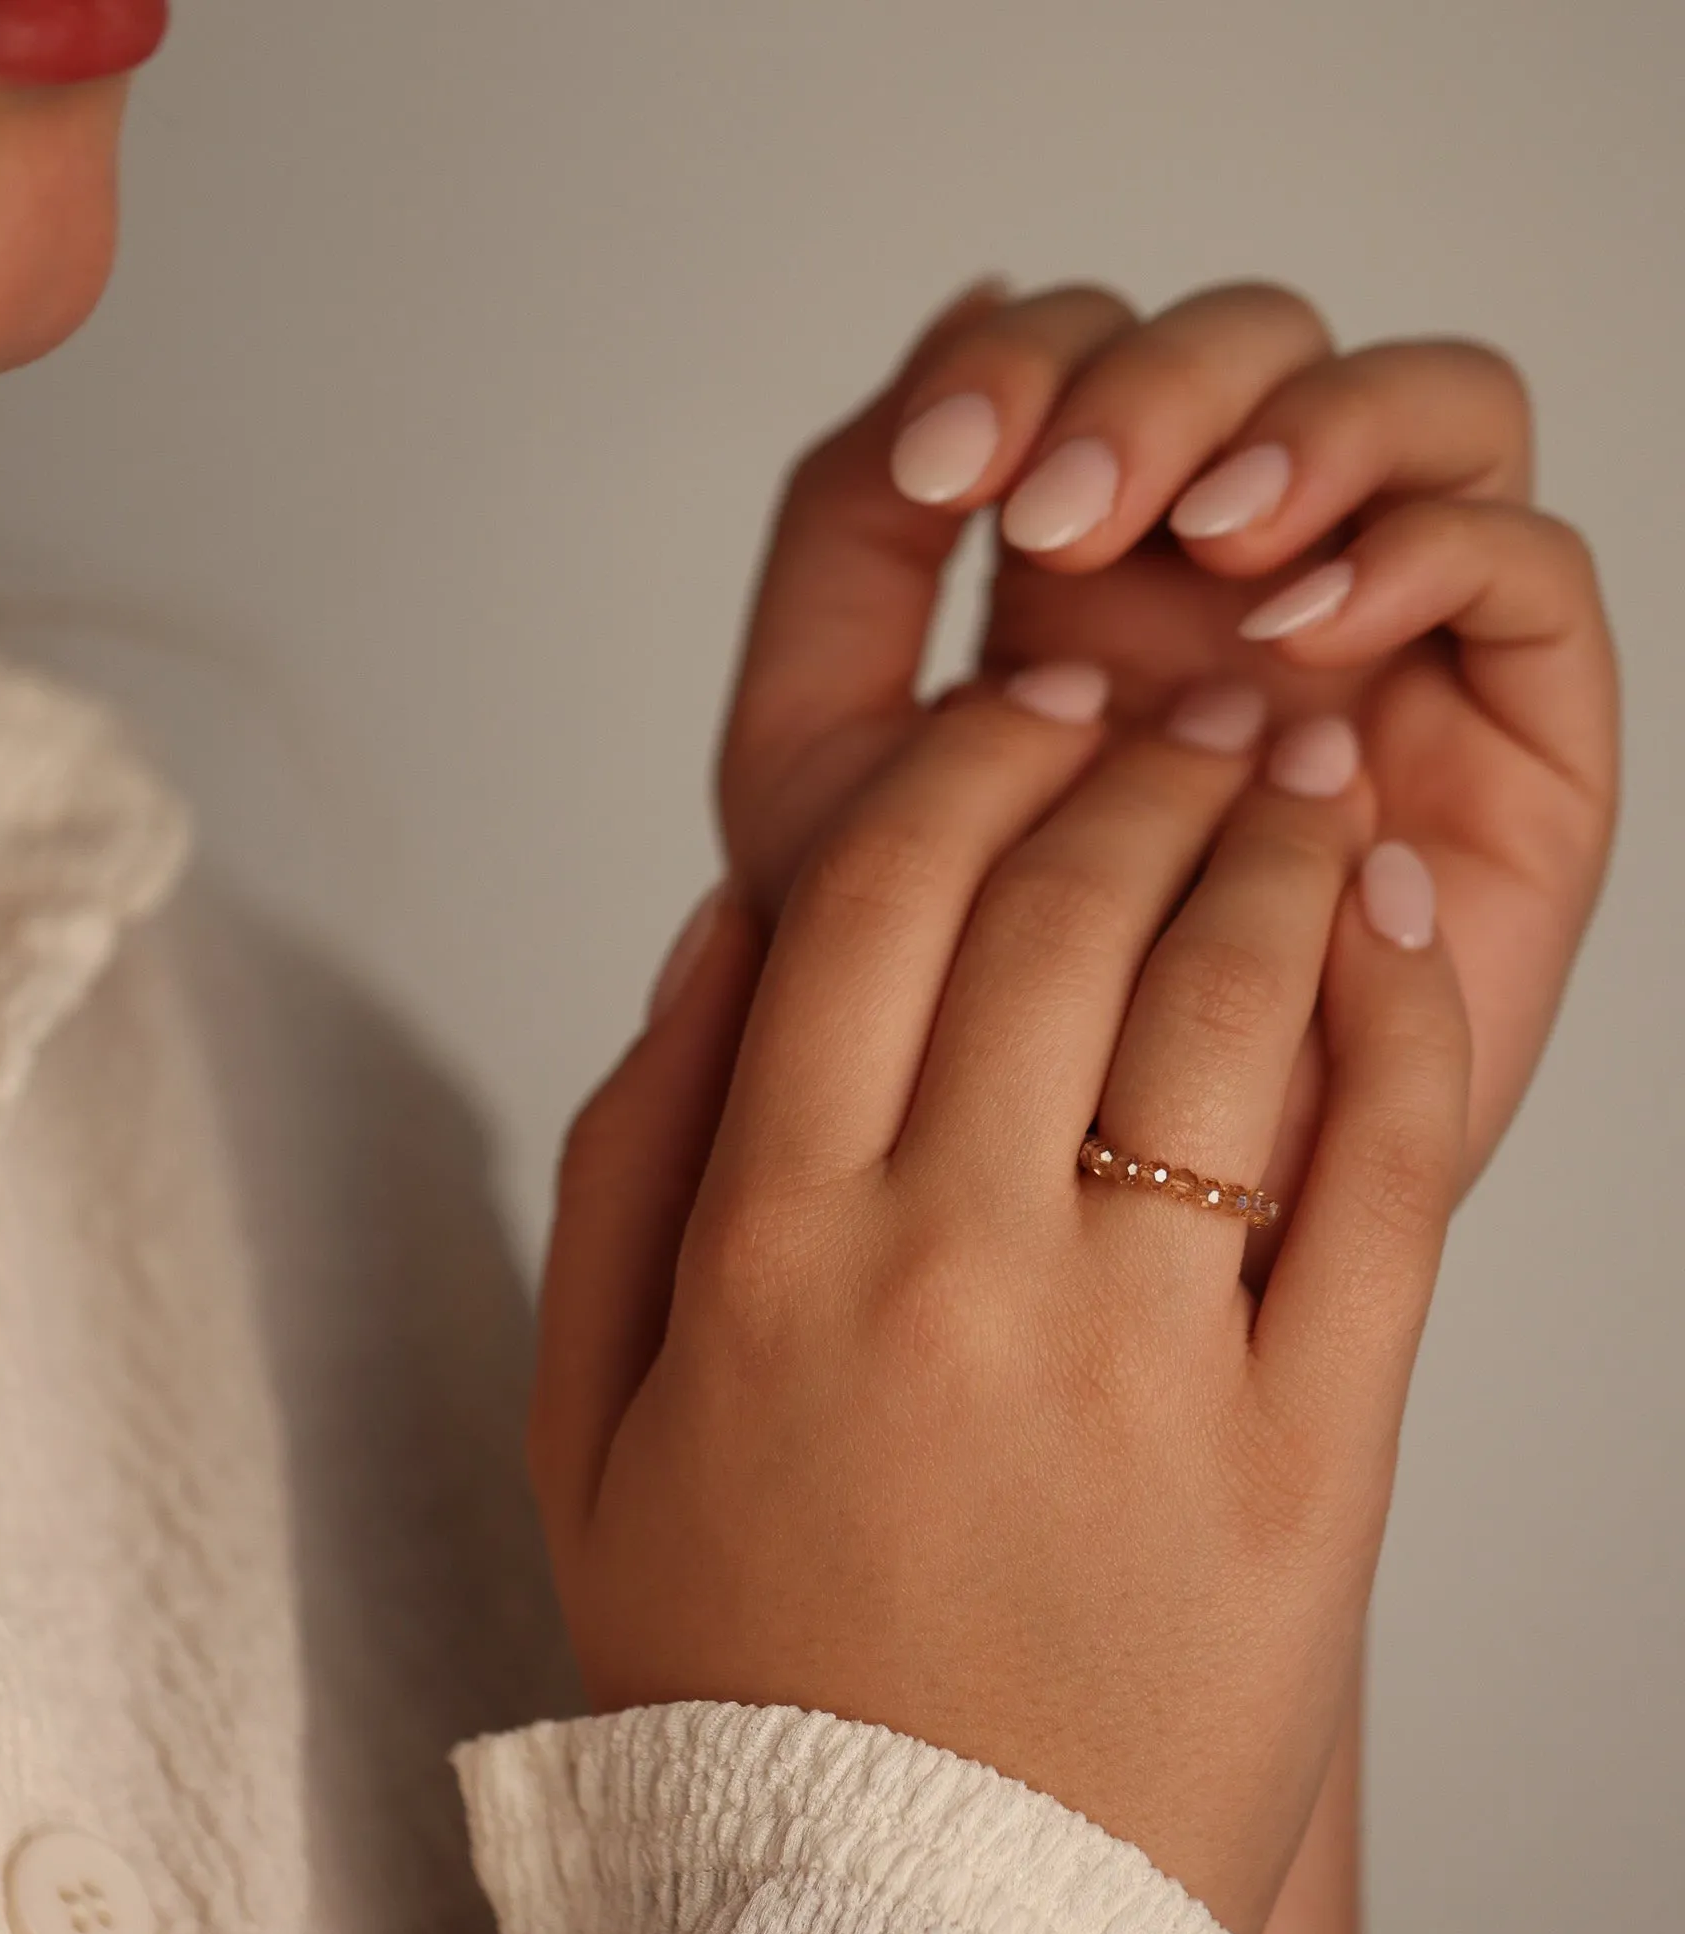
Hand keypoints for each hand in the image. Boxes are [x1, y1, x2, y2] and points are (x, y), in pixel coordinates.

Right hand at [535, 677, 1468, 1933]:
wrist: (898, 1923)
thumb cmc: (737, 1653)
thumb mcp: (584, 1407)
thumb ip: (628, 1146)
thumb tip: (723, 928)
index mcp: (765, 1241)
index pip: (874, 899)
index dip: (963, 760)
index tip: (1018, 704)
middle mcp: (948, 1264)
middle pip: (1059, 909)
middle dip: (1126, 759)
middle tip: (1167, 704)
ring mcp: (1140, 1357)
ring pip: (1222, 998)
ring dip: (1263, 835)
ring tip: (1283, 764)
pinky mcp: (1305, 1451)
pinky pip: (1380, 1170)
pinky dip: (1392, 1003)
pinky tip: (1382, 913)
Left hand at [719, 278, 1616, 1251]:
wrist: (1046, 1223)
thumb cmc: (920, 1020)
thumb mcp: (819, 769)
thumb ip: (845, 551)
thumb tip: (958, 307)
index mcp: (1085, 577)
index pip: (1097, 360)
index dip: (1023, 363)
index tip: (941, 472)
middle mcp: (1240, 591)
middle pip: (1261, 352)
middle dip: (1160, 389)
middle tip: (1070, 509)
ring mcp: (1378, 652)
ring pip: (1422, 410)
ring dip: (1306, 428)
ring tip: (1207, 539)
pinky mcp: (1500, 744)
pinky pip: (1518, 562)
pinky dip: (1418, 545)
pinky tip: (1299, 628)